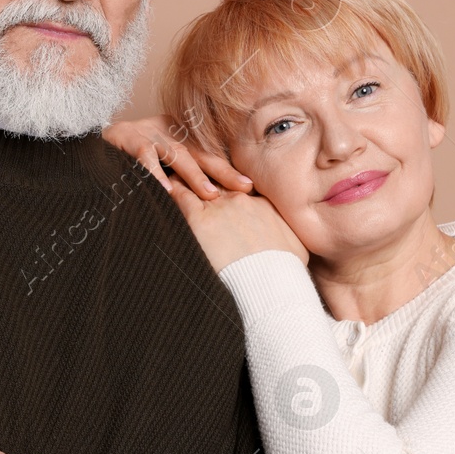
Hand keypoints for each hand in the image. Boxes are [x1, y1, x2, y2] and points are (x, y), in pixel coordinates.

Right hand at [103, 115, 251, 197]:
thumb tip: (211, 199)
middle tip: (243, 188)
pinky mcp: (129, 139)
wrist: (95, 140)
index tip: (250, 187)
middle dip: (223, 172)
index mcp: (181, 137)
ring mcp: (150, 134)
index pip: (210, 155)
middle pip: (202, 154)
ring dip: (194, 175)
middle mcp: (170, 133)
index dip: (229, 170)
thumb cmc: (132, 156)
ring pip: (178, 155)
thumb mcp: (162, 159)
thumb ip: (182, 173)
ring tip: (209, 194)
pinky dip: (154, 173)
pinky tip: (164, 190)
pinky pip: (144, 157)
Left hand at [165, 178, 309, 272]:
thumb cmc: (285, 270)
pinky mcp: (198, 219)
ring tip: (170, 172)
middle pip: (215, 179)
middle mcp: (238, 198)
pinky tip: (159, 184)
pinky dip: (170, 189)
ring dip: (183, 178)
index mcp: (260, 203)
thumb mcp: (295, 246)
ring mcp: (218, 206)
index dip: (225, 183)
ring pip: (195, 183)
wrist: (272, 282)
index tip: (218, 185)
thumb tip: (288, 240)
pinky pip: (180, 196)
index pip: (236, 186)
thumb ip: (287, 234)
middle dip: (203, 175)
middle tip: (190, 171)